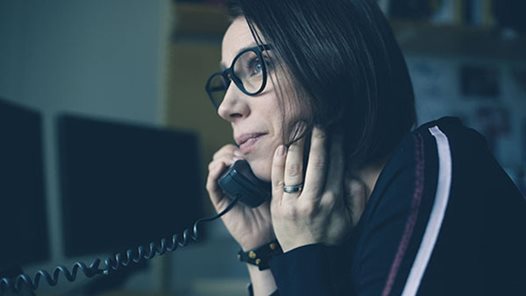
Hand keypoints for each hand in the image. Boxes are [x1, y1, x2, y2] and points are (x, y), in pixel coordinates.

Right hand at [206, 144, 274, 249]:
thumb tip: (276, 148)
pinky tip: (220, 167)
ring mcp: (224, 189)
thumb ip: (270, 169)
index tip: (249, 148)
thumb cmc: (273, 210)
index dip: (238, 147)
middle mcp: (232, 179)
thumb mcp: (273, 184)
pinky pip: (211, 185)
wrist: (267, 234)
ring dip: (221, 159)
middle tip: (241, 155)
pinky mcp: (219, 201)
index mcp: (244, 173)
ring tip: (233, 161)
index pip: (233, 151)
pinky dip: (213, 174)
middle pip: (221, 156)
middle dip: (230, 151)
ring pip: (214, 167)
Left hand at [270, 128, 353, 251]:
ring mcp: (293, 203)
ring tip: (299, 127)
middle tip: (319, 121)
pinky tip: (282, 147)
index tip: (337, 129)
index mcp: (333, 201)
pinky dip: (279, 162)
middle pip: (317, 162)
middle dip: (319, 138)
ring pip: (295, 168)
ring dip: (298, 144)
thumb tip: (350, 174)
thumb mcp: (354, 220)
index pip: (336, 165)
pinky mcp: (277, 206)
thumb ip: (357, 196)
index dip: (337, 145)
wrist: (307, 259)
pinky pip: (277, 180)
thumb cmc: (331, 237)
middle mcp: (314, 200)